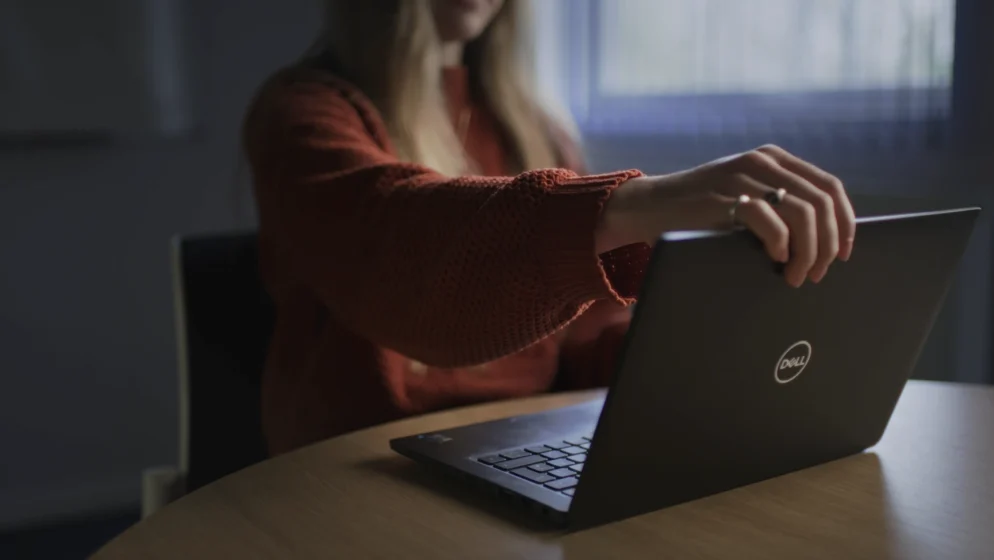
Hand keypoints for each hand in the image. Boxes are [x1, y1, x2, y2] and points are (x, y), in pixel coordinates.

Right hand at [596, 145, 855, 286]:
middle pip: (822, 203)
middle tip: (817, 274)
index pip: (830, 186)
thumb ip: (777, 203)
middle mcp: (763, 161)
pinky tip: (775, 258)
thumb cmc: (699, 211)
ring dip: (808, 252)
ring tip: (796, 276)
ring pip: (804, 214)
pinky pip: (770, 220)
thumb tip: (824, 242)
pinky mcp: (725, 197)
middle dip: (827, 245)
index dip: (846, 223)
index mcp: (774, 158)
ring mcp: (743, 177)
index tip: (845, 254)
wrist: (649, 205)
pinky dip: (780, 244)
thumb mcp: (744, 195)